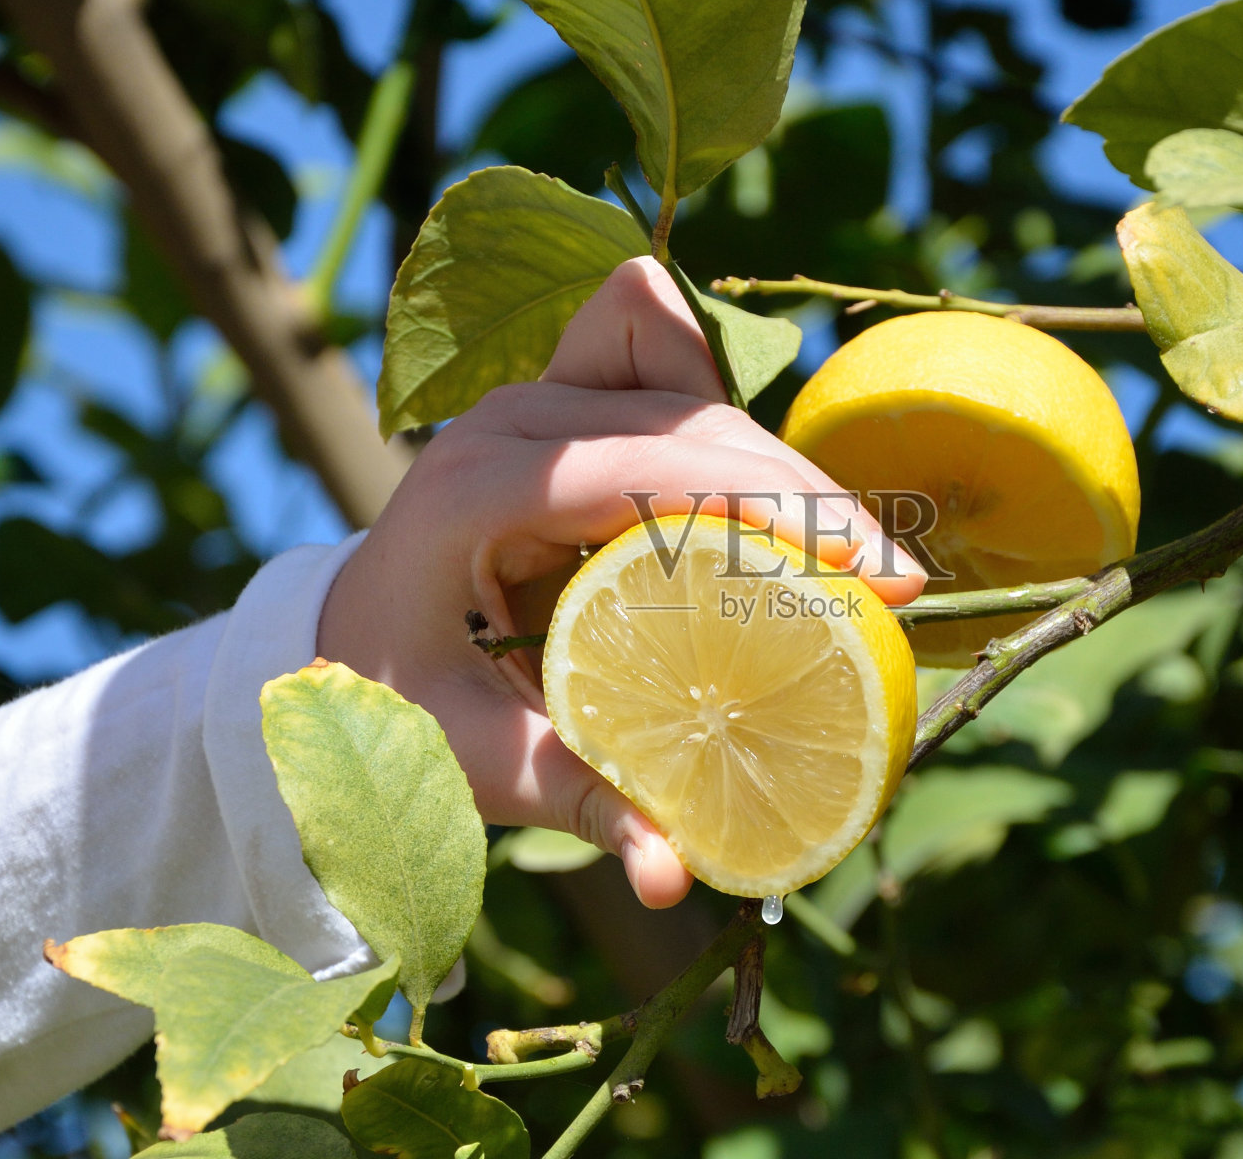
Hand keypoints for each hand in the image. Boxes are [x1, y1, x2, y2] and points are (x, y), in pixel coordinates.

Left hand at [317, 257, 925, 908]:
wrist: (347, 634)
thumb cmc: (400, 697)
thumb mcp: (476, 755)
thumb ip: (578, 801)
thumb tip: (673, 881)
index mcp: (477, 491)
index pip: (644, 470)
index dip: (766, 508)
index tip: (866, 569)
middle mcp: (512, 422)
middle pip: (690, 422)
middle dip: (803, 493)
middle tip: (895, 579)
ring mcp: (540, 400)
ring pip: (693, 394)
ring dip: (781, 466)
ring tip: (856, 554)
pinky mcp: (568, 404)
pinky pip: (663, 361)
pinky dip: (725, 411)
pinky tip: (770, 481)